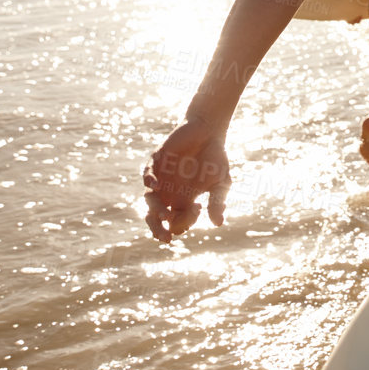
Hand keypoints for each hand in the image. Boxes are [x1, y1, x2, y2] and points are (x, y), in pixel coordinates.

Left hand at [142, 116, 230, 244]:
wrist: (209, 130)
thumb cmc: (216, 158)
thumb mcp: (221, 182)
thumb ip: (217, 201)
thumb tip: (218, 224)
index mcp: (184, 200)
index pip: (177, 221)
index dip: (185, 222)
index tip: (199, 209)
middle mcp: (169, 193)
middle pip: (157, 217)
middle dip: (158, 230)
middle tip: (165, 239)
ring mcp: (161, 178)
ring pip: (150, 200)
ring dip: (156, 210)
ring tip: (165, 216)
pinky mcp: (156, 161)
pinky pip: (147, 174)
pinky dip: (149, 180)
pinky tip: (156, 186)